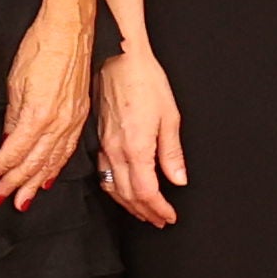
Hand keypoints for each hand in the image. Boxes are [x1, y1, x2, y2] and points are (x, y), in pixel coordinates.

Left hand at [0, 5, 93, 207]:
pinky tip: (49, 179)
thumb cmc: (40, 48)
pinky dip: (57, 168)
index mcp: (37, 115)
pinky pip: (67, 150)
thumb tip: (8, 142)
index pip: (13, 153)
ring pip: (52, 162)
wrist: (70, 28)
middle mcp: (57, 124)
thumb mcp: (16, 82)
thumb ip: (13, 117)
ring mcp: (72, 121)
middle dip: (14, 184)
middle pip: (33, 163)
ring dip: (35, 183)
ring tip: (22, 200)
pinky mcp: (80, 115)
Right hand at [98, 46, 184, 226]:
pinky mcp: (98, 137)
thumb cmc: (144, 80)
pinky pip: (103, 173)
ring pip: (112, 187)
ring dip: (128, 205)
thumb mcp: (170, 116)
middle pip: (128, 195)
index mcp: (136, 147)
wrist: (118, 57)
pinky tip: (121, 189)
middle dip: (145, 212)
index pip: (147, 192)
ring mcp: (104, 145)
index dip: (159, 209)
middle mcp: (116, 150)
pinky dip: (114, 189)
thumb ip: (172, 152)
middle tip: (160, 220)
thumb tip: (178, 178)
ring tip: (143, 212)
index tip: (170, 216)